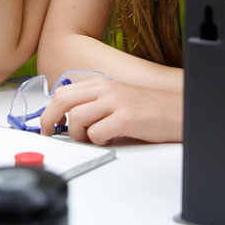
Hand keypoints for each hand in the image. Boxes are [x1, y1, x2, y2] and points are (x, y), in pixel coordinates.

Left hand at [40, 77, 182, 144]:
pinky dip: (98, 142)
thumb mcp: (116, 99)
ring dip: (79, 135)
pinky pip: (96, 134)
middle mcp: (105, 88)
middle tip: (51, 134)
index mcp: (100, 83)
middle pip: (62, 101)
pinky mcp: (125, 118)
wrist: (177, 111)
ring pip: (77, 119)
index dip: (49, 110)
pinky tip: (110, 139)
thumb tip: (68, 121)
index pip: (62, 92)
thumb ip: (94, 105)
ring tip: (93, 138)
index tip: (46, 125)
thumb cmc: (148, 109)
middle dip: (50, 120)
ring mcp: (115, 102)